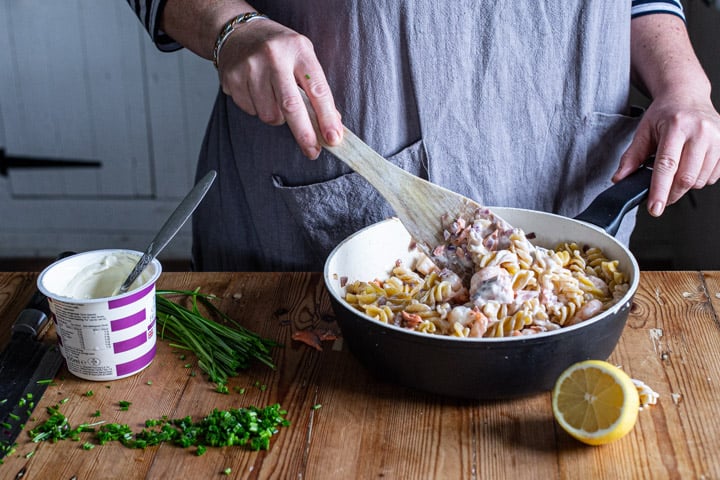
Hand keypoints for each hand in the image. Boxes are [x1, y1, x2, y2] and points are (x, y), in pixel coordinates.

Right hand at [216, 19, 342, 158]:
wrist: (237, 33)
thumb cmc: (279, 49)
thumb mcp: (303, 58)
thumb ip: (317, 89)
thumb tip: (332, 124)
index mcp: (298, 49)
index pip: (317, 90)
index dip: (327, 118)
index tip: (333, 138)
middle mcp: (274, 56)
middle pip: (291, 106)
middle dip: (305, 134)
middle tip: (313, 151)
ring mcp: (250, 67)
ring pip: (270, 115)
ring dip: (278, 117)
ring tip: (275, 98)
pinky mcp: (232, 79)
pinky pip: (252, 111)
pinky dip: (259, 110)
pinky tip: (257, 92)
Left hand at [614, 93, 719, 215]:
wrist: (687, 96)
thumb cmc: (665, 114)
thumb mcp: (643, 132)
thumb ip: (631, 157)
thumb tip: (620, 178)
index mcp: (676, 126)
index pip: (667, 165)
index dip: (660, 190)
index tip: (655, 208)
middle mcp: (701, 131)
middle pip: (686, 177)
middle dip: (671, 193)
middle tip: (661, 195)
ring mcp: (718, 138)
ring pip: (700, 180)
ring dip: (685, 185)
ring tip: (677, 170)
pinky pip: (714, 176)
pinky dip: (700, 179)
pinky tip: (692, 166)